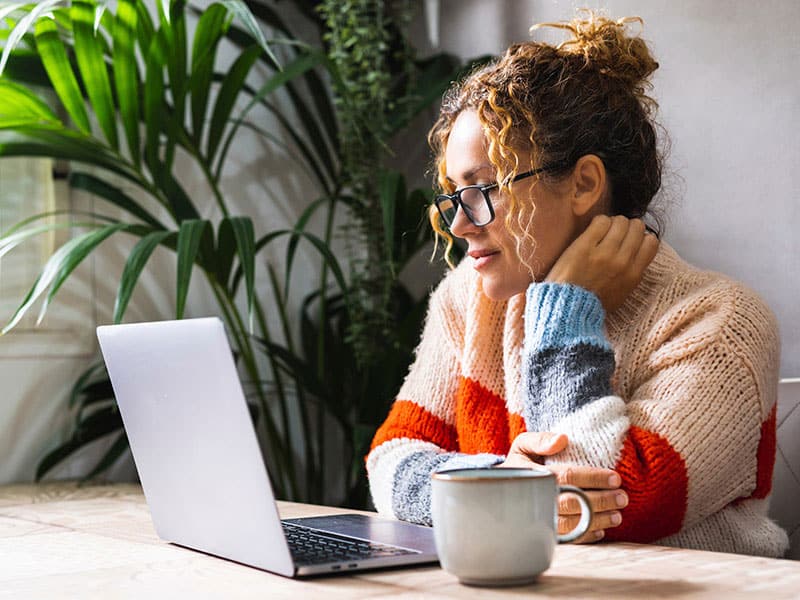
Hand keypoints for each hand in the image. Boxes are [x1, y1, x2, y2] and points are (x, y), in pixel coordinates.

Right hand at [498, 432, 626, 542]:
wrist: (501, 489)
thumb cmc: (519, 464)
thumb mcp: (522, 445)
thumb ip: (539, 439)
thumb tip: (562, 439)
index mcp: (533, 475)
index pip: (568, 476)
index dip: (593, 477)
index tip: (615, 478)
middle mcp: (536, 499)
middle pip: (574, 503)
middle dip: (601, 501)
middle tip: (622, 498)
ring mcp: (539, 518)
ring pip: (573, 524)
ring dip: (598, 520)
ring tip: (617, 515)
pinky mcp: (542, 532)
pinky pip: (567, 539)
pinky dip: (586, 536)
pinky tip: (601, 530)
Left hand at [546, 215, 658, 312]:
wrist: (567, 309)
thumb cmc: (592, 303)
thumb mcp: (622, 293)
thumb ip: (632, 273)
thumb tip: (637, 253)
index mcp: (634, 274)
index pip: (651, 242)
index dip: (641, 237)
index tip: (630, 240)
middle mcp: (623, 261)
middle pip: (637, 227)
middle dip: (627, 227)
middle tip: (615, 233)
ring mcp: (604, 253)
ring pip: (620, 221)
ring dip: (612, 223)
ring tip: (602, 231)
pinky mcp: (585, 246)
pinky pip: (601, 221)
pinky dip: (599, 222)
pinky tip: (592, 230)